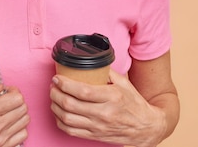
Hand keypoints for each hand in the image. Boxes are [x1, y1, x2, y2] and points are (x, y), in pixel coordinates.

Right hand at [0, 80, 29, 146]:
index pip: (17, 99)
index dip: (14, 92)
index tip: (7, 92)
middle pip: (23, 109)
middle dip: (16, 102)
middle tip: (7, 101)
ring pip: (25, 120)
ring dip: (18, 114)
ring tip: (7, 112)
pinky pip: (23, 134)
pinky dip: (18, 127)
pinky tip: (8, 123)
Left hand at [49, 70, 166, 146]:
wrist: (145, 127)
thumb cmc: (134, 103)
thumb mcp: (124, 83)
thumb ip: (107, 72)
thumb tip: (91, 61)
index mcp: (111, 97)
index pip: (82, 91)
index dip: (65, 84)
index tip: (57, 78)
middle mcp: (103, 113)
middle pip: (70, 104)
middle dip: (56, 93)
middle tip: (53, 86)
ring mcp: (97, 127)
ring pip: (67, 119)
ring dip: (55, 107)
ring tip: (54, 98)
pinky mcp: (94, 136)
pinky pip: (70, 131)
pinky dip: (60, 122)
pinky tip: (58, 113)